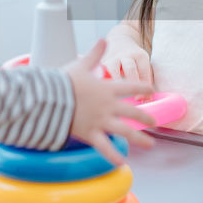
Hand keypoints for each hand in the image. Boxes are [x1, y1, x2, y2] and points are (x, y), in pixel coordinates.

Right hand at [66, 39, 155, 166]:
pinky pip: (105, 147)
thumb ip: (94, 54)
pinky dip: (113, 156)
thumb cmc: (63, 81)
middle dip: (145, 116)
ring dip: (139, 138)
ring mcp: (101, 121)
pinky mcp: (91, 134)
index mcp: (107, 88)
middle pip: (132, 111)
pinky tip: (122, 164)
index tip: (152, 89)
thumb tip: (102, 39)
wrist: (48, 98)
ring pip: (125, 131)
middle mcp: (108, 105)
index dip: (143, 86)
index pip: (130, 86)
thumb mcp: (80, 65)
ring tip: (150, 144)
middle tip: (154, 122)